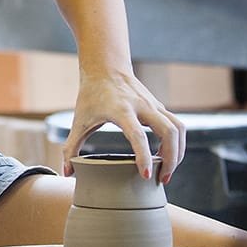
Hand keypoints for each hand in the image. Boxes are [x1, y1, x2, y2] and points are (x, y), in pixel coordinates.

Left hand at [63, 72, 185, 182]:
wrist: (106, 68)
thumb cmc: (92, 94)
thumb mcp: (79, 120)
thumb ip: (72, 147)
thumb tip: (68, 172)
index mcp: (121, 110)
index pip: (138, 135)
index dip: (144, 157)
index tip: (147, 175)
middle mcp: (142, 106)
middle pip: (169, 132)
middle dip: (171, 159)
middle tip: (164, 178)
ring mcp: (154, 105)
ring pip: (179, 128)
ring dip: (178, 151)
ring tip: (168, 170)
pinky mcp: (159, 106)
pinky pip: (177, 125)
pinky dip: (176, 142)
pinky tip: (165, 155)